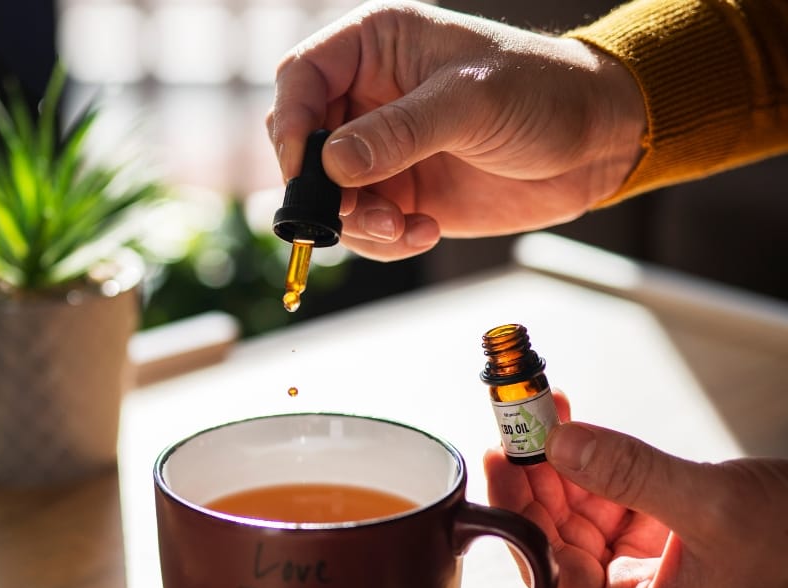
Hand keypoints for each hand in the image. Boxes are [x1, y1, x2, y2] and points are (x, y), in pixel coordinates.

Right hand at [266, 1, 645, 260]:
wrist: (597, 142)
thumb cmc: (543, 92)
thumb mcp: (471, 103)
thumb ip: (399, 132)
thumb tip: (332, 163)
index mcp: (376, 46)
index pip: (300, 78)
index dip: (291, 122)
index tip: (305, 169)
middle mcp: (367, 97)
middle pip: (301, 143)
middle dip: (322, 186)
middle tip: (357, 212)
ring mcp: (380, 149)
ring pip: (327, 195)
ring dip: (355, 223)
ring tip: (402, 228)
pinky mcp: (399, 193)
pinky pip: (362, 227)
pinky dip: (382, 241)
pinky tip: (423, 232)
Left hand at [484, 391, 787, 587]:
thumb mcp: (712, 505)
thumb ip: (630, 473)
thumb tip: (560, 444)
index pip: (550, 568)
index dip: (518, 510)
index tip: (498, 457)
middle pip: (558, 536)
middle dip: (537, 475)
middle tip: (515, 420)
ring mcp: (644, 570)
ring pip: (579, 512)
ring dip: (561, 461)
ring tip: (542, 410)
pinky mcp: (660, 538)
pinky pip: (609, 499)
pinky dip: (593, 464)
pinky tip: (575, 428)